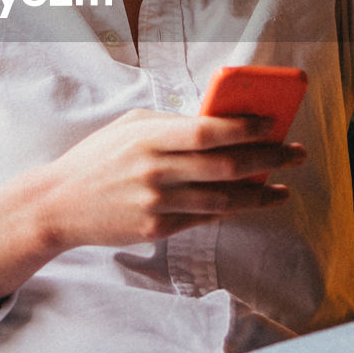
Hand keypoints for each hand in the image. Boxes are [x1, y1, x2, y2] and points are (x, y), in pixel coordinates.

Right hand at [41, 108, 302, 245]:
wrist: (59, 204)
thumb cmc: (99, 158)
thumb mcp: (130, 126)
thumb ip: (172, 124)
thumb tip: (221, 124)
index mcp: (149, 136)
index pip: (209, 131)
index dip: (246, 128)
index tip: (274, 123)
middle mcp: (155, 170)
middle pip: (226, 166)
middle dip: (268, 160)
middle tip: (294, 154)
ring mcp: (157, 203)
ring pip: (223, 200)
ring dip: (259, 193)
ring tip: (281, 188)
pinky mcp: (156, 229)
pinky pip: (204, 219)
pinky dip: (231, 210)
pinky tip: (250, 202)